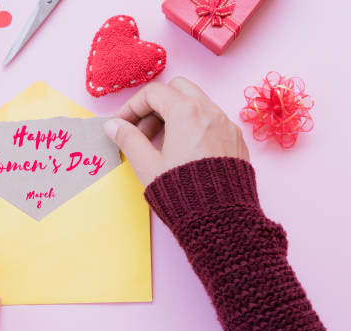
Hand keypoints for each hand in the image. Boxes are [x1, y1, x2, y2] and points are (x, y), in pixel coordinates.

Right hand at [103, 77, 249, 185]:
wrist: (220, 219)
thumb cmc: (182, 193)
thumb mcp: (147, 165)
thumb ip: (128, 139)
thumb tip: (113, 126)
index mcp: (186, 112)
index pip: (153, 93)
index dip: (132, 106)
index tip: (122, 124)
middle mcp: (210, 112)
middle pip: (178, 89)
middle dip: (156, 104)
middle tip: (142, 130)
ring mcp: (227, 125)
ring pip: (198, 103)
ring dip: (175, 115)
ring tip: (160, 145)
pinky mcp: (236, 140)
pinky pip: (212, 121)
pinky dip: (194, 126)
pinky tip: (184, 152)